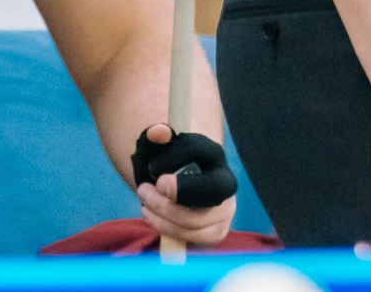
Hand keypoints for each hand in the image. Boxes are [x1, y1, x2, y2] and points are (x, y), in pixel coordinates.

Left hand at [134, 124, 238, 245]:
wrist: (176, 188)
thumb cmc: (165, 166)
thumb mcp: (157, 149)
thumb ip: (156, 136)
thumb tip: (158, 132)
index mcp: (212, 153)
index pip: (196, 149)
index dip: (172, 159)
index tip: (152, 168)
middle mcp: (226, 181)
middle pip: (211, 190)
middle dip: (175, 195)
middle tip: (144, 191)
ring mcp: (225, 210)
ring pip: (196, 221)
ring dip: (162, 215)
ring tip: (144, 204)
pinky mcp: (216, 232)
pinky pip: (193, 238)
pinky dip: (168, 230)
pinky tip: (153, 217)